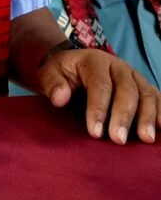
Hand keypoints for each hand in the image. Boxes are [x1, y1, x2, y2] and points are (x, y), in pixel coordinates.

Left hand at [38, 48, 160, 143]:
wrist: (73, 65)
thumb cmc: (62, 73)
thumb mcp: (49, 73)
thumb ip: (52, 83)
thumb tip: (60, 98)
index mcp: (94, 60)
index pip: (99, 84)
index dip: (98, 108)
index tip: (95, 132)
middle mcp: (118, 66)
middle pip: (126, 90)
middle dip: (123, 115)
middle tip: (118, 139)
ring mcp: (133, 76)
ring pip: (146, 94)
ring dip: (147, 117)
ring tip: (145, 139)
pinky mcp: (143, 86)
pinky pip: (157, 97)